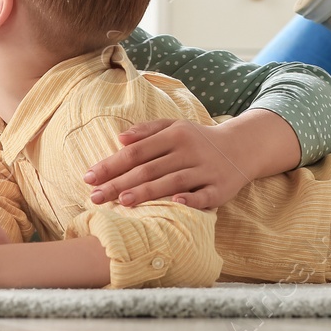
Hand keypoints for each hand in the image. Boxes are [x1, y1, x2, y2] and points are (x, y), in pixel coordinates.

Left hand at [84, 109, 297, 209]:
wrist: (242, 147)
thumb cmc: (199, 139)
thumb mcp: (175, 127)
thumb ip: (147, 131)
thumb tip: (119, 138)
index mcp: (175, 134)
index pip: (137, 151)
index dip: (112, 164)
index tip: (88, 177)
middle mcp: (190, 151)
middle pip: (150, 168)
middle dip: (120, 182)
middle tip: (95, 196)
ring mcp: (206, 170)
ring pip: (173, 181)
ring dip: (148, 192)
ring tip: (123, 201)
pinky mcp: (221, 188)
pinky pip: (204, 196)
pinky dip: (190, 200)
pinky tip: (174, 204)